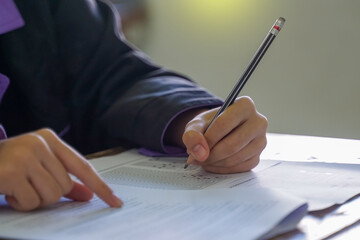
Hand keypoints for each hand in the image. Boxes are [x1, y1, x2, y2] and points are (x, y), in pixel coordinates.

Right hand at [0, 128, 121, 210]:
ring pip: (51, 195)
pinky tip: (7, 191)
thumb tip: (87, 195)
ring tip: (17, 187)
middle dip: (47, 194)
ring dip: (33, 199)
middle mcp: (39, 142)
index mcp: (49, 139)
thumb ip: (63, 179)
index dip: (100, 186)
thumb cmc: (6, 166)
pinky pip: (30, 201)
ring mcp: (25, 154)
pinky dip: (20, 203)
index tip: (115, 201)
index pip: (83, 166)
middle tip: (26, 185)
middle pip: (65, 186)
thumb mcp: (37, 167)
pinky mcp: (12, 171)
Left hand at [182, 96, 267, 173]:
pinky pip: (239, 168)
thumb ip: (193, 135)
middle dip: (210, 155)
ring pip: (235, 158)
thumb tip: (199, 153)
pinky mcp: (257, 157)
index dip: (207, 140)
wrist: (219, 131)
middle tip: (197, 159)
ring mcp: (261, 141)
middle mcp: (258, 121)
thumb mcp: (197, 124)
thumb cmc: (210, 124)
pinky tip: (214, 163)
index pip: (223, 124)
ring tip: (203, 159)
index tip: (195, 148)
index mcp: (244, 105)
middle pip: (231, 145)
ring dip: (215, 163)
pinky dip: (222, 169)